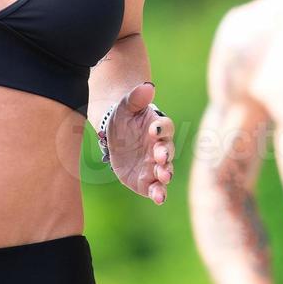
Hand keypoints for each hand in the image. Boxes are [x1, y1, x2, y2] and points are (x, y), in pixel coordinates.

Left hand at [106, 81, 174, 203]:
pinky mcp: (146, 179)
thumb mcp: (126, 104)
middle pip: (168, 151)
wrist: (114, 134)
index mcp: (157, 126)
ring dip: (165, 175)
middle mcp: (160, 146)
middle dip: (165, 154)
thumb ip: (136, 97)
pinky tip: (158, 197)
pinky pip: (155, 187)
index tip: (155, 129)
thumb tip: (148, 86)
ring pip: (165, 171)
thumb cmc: (124, 116)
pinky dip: (158, 192)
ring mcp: (154, 164)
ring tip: (163, 178)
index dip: (162, 128)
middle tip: (161, 157)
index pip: (165, 126)